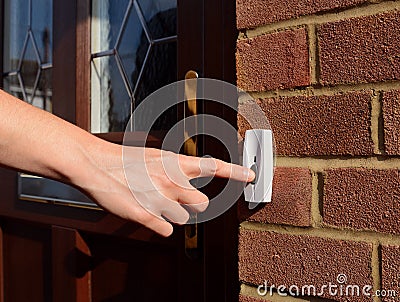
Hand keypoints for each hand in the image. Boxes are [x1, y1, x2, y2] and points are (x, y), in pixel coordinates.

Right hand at [75, 140, 254, 236]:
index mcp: (176, 163)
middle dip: (192, 204)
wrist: (97, 164)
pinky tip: (149, 213)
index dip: (235, 172)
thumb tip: (189, 180)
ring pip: (184, 218)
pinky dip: (160, 224)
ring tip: (156, 203)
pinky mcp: (146, 215)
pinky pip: (167, 229)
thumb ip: (175, 169)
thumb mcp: (155, 157)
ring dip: (173, 214)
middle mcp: (173, 180)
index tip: (251, 176)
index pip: (213, 166)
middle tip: (176, 199)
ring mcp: (160, 198)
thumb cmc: (125, 161)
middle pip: (203, 203)